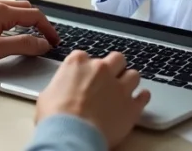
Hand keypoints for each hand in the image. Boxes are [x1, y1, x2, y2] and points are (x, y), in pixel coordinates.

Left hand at [0, 0, 59, 75]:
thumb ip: (22, 45)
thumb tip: (42, 43)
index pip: (34, 15)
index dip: (48, 29)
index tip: (55, 42)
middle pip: (25, 10)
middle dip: (40, 24)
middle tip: (48, 40)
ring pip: (13, 14)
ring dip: (26, 24)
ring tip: (34, 40)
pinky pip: (1, 19)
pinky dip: (13, 27)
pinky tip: (10, 39)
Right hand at [35, 50, 151, 147]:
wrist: (71, 134)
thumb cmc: (56, 117)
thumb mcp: (47, 95)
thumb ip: (60, 86)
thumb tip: (59, 92)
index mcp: (78, 63)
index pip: (86, 56)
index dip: (87, 68)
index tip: (86, 76)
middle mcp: (101, 69)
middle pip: (116, 59)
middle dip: (114, 67)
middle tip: (109, 79)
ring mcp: (119, 86)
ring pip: (134, 74)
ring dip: (129, 81)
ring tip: (124, 91)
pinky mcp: (131, 105)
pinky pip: (144, 96)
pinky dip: (142, 98)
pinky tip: (137, 101)